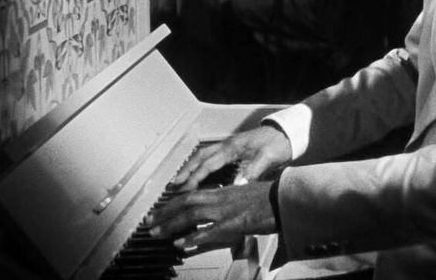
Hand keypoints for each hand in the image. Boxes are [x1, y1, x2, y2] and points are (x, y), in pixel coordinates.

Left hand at [146, 181, 276, 248]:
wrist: (286, 197)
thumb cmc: (271, 197)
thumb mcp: (247, 196)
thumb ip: (231, 202)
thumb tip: (220, 211)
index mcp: (224, 191)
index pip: (192, 195)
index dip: (173, 202)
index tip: (160, 209)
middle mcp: (221, 198)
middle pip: (186, 202)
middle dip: (164, 212)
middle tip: (148, 221)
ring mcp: (226, 210)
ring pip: (191, 214)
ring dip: (171, 224)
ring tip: (156, 233)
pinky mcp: (234, 223)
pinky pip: (208, 231)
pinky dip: (192, 238)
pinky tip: (180, 244)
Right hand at [171, 125, 292, 190]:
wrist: (288, 132)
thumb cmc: (277, 144)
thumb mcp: (267, 157)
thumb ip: (252, 171)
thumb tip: (237, 185)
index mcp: (232, 147)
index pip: (207, 164)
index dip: (194, 177)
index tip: (183, 190)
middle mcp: (227, 146)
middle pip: (200, 158)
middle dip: (186, 171)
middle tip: (173, 185)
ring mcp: (230, 147)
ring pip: (204, 157)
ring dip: (191, 168)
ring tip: (180, 180)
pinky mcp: (234, 151)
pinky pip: (212, 158)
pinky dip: (202, 167)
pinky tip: (200, 176)